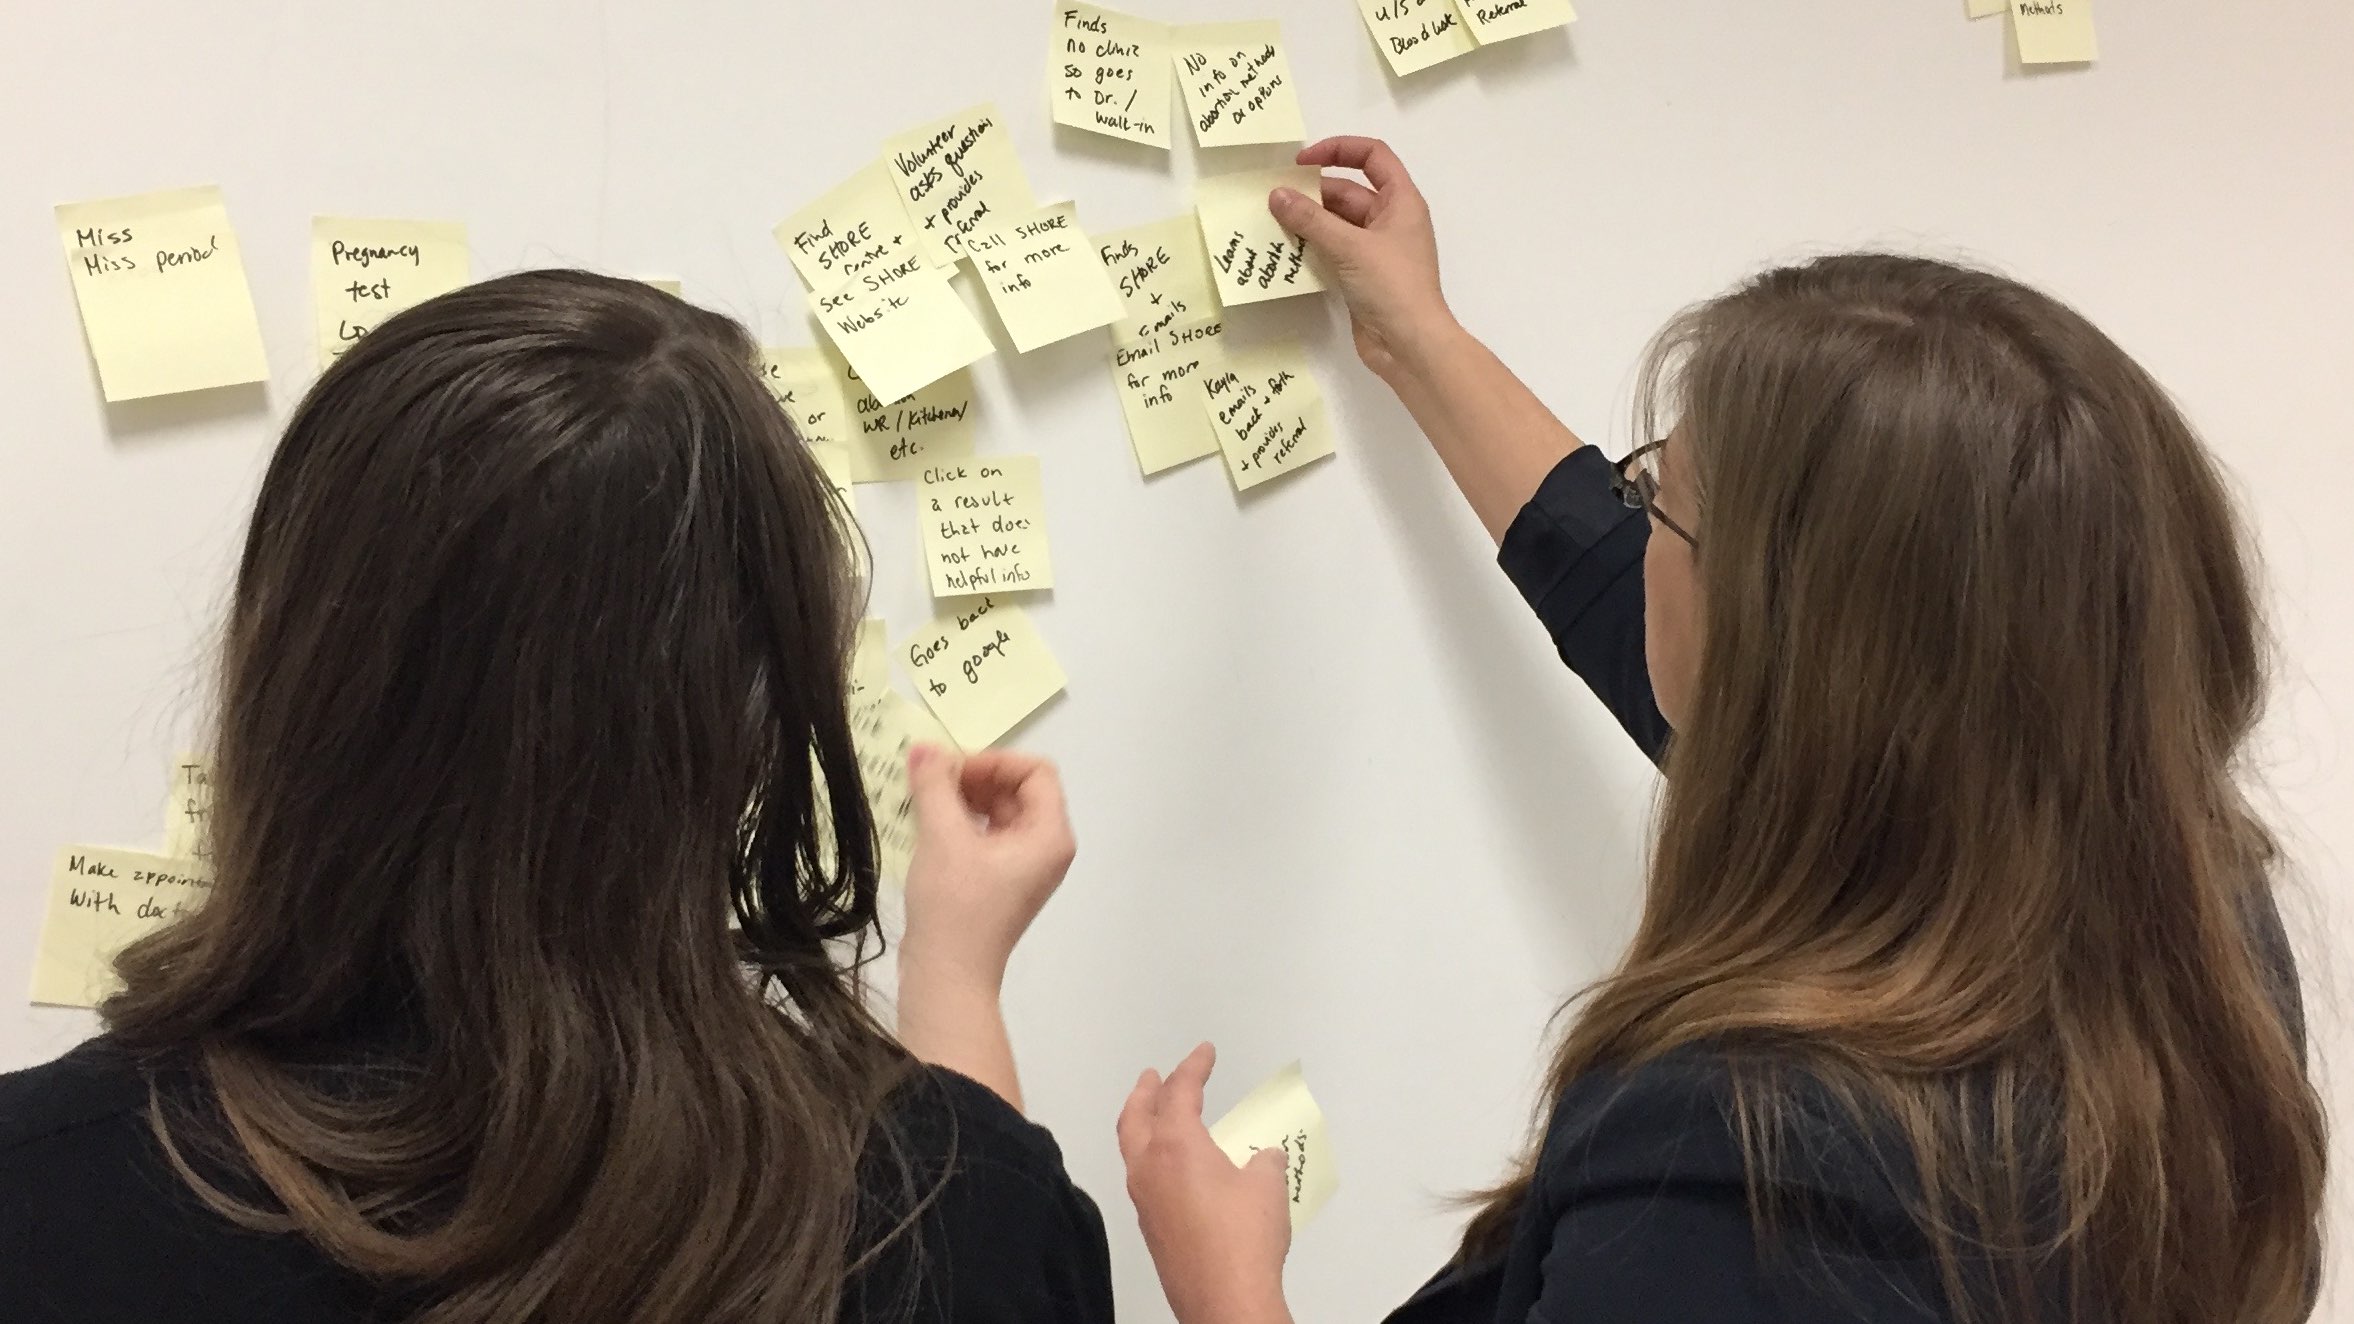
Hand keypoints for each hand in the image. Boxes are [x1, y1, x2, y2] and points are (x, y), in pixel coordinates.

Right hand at [900, 746, 1075, 990]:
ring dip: (963, 799)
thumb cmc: (955, 905)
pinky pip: (986, 836)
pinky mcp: (999, 882)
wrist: (947, 976)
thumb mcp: (943, 836)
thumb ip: (935, 785)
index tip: (952, 770)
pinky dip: (959, 823)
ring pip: (998, 812)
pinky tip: (926, 825)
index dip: (994, 762)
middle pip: (1017, 790)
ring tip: (924, 801)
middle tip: (930, 781)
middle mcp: (1045, 848)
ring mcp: (1023, 868)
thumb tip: (924, 748)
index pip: (1036, 772)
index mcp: (1050, 835)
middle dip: (974, 778)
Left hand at [1119, 1043, 1295, 1323]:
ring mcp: (1144, 1201)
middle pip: (1136, 1116)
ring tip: (1159, 1116)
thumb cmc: (1242, 1240)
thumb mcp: (1266, 1186)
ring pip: (1133, 1149)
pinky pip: (1143, 1179)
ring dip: (1144, 1125)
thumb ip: (1263, 1161)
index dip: (1193, 1066)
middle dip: (1146, 1090)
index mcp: (1175, 1145)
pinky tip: (1175, 1169)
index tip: (1203, 1052)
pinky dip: (1152, 1160)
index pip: (1179, 1092)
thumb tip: (1263, 1159)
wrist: (1225, 1300)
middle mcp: (1149, 1168)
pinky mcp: (1151, 1229)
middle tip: (1153, 1075)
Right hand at [1270, 135, 1457, 379]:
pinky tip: (1283, 250)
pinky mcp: (1361, 276)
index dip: (1339, 149)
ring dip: (1308, 222)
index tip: (1303, 161)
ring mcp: (1375, 250)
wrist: (1410, 346)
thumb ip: (1311, 220)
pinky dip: (1311, 247)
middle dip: (1313, 193)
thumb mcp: (1351, 247)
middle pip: (1348, 191)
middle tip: (1274, 199)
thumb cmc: (1393, 287)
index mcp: (1401, 201)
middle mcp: (1390, 220)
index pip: (1372, 156)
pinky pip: (1332, 250)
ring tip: (1271, 222)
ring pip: (1337, 223)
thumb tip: (1277, 195)